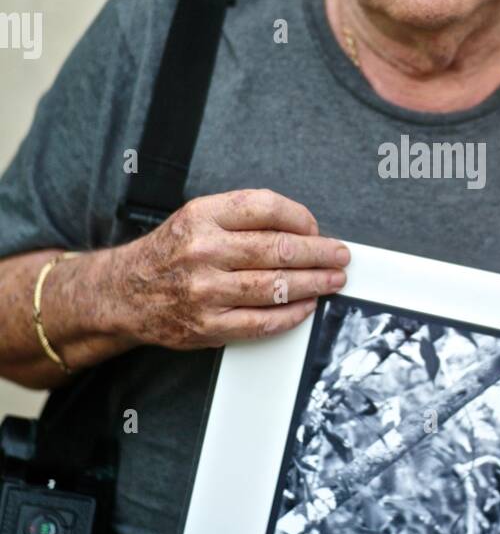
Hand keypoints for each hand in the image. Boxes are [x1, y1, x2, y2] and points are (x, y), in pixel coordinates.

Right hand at [110, 188, 349, 349]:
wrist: (125, 292)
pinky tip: (306, 306)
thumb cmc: (172, 252)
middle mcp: (204, 250)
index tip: (316, 228)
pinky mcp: (209, 326)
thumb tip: (303, 230)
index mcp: (202, 216)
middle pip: (280, 249)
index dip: (302, 218)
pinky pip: (263, 321)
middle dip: (319, 253)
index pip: (266, 208)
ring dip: (314, 284)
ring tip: (333, 280)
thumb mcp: (197, 217)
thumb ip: (243, 218)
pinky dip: (291, 314)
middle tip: (340, 256)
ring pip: (277, 286)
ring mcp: (206, 291)